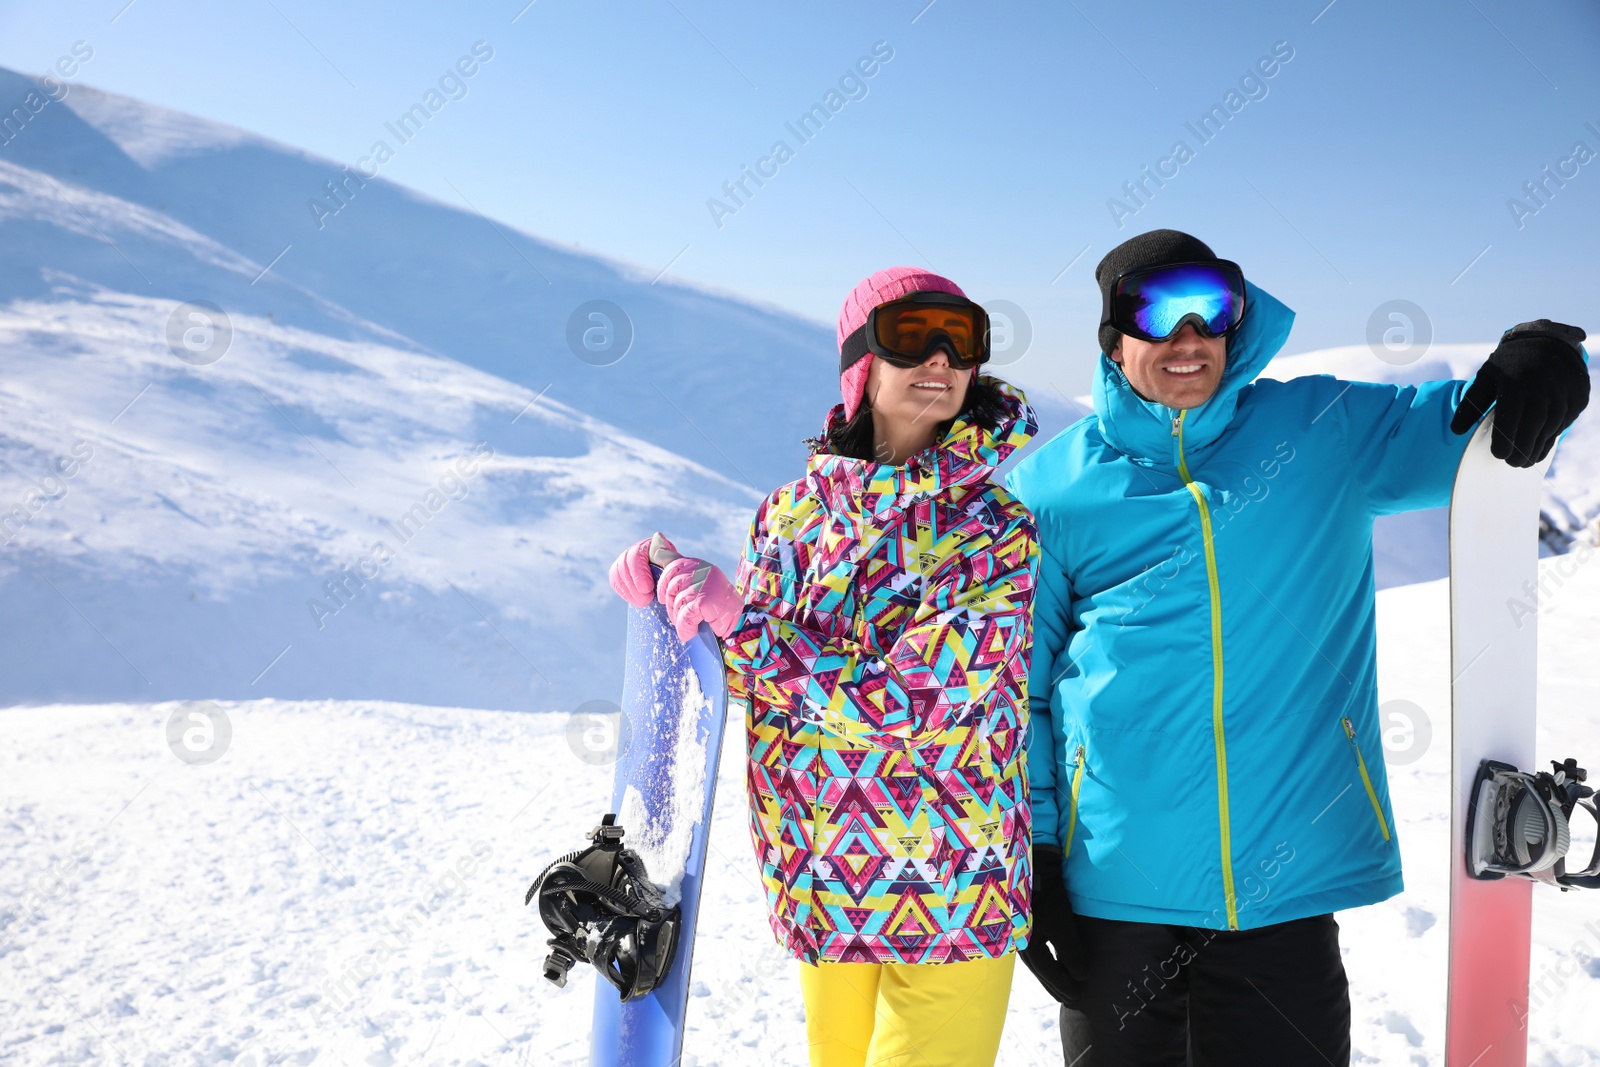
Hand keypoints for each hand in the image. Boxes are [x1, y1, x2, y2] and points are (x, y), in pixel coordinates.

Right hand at [608, 533, 677, 607]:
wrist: (670, 585)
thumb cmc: (675, 574)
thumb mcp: (674, 565)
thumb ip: (667, 554)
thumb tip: (657, 535)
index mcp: (648, 545)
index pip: (636, 555)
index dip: (639, 573)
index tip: (648, 589)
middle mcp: (634, 550)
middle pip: (624, 564)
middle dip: (633, 585)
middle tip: (646, 600)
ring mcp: (624, 561)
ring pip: (618, 573)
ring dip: (629, 591)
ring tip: (643, 603)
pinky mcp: (619, 573)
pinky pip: (615, 581)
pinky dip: (623, 592)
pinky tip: (635, 600)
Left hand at [657, 557, 741, 641]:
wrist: (744, 628)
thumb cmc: (719, 611)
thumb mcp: (699, 586)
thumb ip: (679, 572)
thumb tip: (657, 538)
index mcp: (700, 566)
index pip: (672, 565)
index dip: (665, 584)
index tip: (665, 599)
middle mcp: (704, 570)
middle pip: (671, 584)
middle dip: (672, 605)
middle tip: (682, 616)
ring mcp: (705, 584)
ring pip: (677, 600)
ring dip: (680, 618)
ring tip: (689, 625)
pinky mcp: (705, 601)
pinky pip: (685, 615)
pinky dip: (685, 627)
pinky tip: (690, 632)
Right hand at [1019, 845, 1087, 1007]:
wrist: (1032, 862)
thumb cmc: (1047, 892)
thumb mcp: (1061, 921)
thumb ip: (1070, 950)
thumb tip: (1082, 976)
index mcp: (1027, 942)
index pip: (1048, 971)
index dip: (1063, 985)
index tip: (1077, 997)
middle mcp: (1019, 939)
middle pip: (1039, 969)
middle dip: (1055, 984)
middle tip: (1069, 999)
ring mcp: (1019, 929)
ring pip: (1036, 960)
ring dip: (1049, 974)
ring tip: (1062, 985)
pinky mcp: (1022, 920)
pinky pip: (1034, 948)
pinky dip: (1045, 959)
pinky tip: (1050, 960)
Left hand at [1451, 320, 1589, 466]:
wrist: (1548, 342)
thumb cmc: (1510, 364)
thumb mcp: (1487, 377)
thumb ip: (1471, 404)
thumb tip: (1455, 431)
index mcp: (1515, 385)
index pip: (1510, 421)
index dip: (1504, 442)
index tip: (1498, 455)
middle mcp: (1542, 389)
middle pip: (1532, 428)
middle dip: (1522, 450)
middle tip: (1512, 464)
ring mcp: (1563, 393)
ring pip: (1550, 428)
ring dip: (1538, 447)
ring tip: (1525, 460)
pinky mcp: (1578, 395)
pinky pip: (1565, 422)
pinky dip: (1553, 436)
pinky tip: (1541, 445)